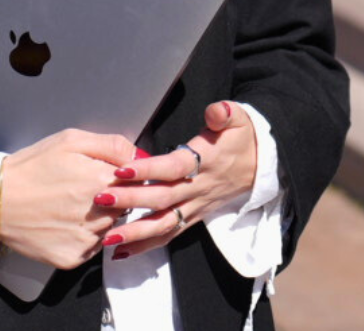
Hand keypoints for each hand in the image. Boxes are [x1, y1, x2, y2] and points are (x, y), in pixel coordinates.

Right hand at [0, 128, 139, 269]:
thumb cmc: (31, 168)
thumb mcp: (70, 141)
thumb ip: (111, 145)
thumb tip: (139, 155)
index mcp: (101, 178)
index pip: (137, 181)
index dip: (124, 177)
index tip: (106, 176)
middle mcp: (99, 212)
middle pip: (126, 206)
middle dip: (113, 198)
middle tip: (81, 190)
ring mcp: (86, 238)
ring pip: (111, 228)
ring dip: (99, 219)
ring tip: (69, 206)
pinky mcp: (73, 257)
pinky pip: (92, 247)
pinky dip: (84, 237)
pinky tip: (64, 223)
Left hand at [95, 101, 259, 259]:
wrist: (263, 164)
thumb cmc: (243, 138)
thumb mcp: (239, 118)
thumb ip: (224, 113)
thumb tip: (214, 111)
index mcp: (207, 161)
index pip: (174, 167)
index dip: (148, 169)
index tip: (121, 170)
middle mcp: (199, 187)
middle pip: (162, 198)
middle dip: (131, 201)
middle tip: (101, 200)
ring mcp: (196, 205)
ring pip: (165, 223)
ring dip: (136, 233)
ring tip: (108, 237)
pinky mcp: (194, 216)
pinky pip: (170, 234)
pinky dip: (147, 245)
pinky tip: (122, 251)